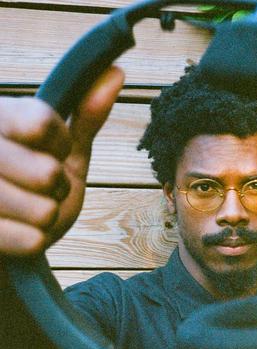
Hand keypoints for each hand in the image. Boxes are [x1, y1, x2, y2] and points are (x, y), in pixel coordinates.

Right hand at [0, 66, 124, 257]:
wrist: (11, 231)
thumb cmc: (39, 187)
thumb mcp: (64, 149)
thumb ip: (85, 115)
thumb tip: (117, 72)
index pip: (45, 123)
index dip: (60, 144)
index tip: (53, 150)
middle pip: (47, 173)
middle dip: (56, 186)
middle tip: (39, 187)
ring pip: (43, 211)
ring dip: (47, 215)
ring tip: (25, 209)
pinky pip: (31, 241)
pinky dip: (35, 240)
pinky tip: (16, 232)